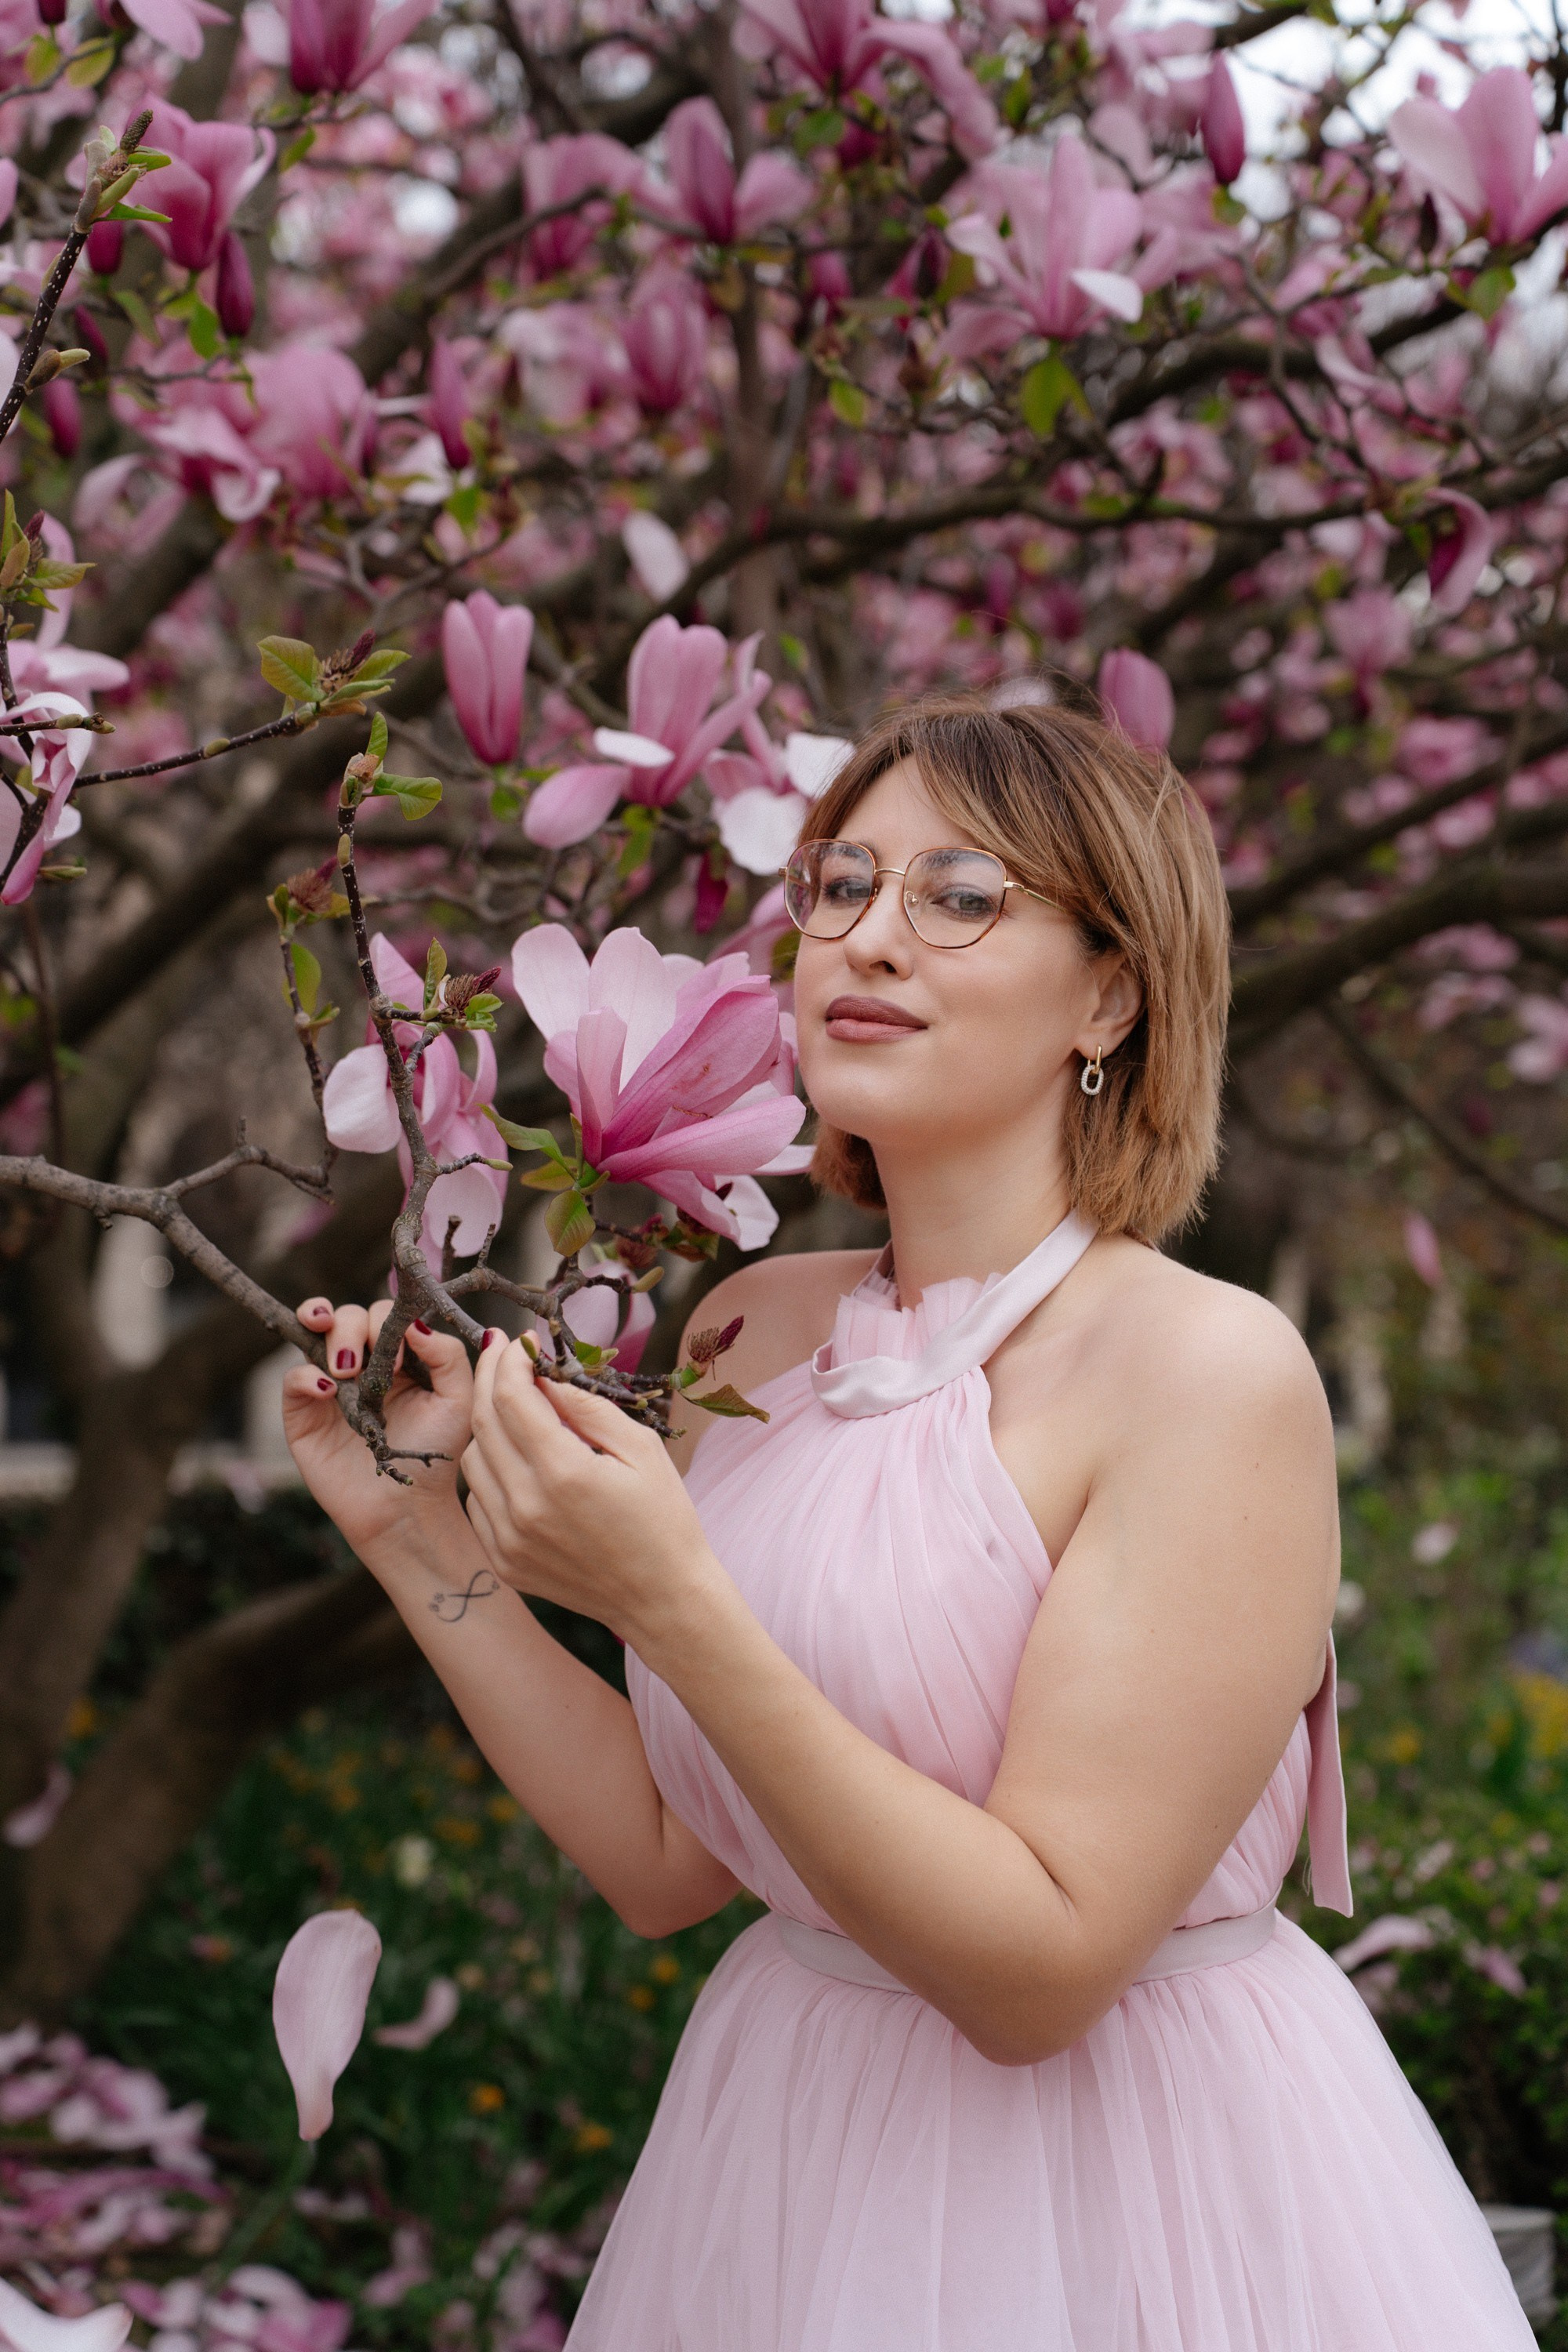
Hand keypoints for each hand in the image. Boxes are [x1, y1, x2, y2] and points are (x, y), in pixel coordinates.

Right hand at [283, 1301, 472, 1559]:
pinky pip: (293, 1378)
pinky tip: (328, 1390)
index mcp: (400, 1355)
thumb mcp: (458, 1400)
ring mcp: (330, 1384)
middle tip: (362, 1361)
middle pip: (349, 1316)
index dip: (389, 1321)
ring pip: (316, 1334)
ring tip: (344, 1367)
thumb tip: (415, 1322)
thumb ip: (448, 1355)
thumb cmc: (434, 1453)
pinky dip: (306, 1376)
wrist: (404, 1506)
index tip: (403, 1355)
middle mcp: (363, 1363)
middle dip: (353, 1326)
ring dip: (327, 1336)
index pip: (386, 1314)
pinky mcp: (303, 1412)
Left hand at [462, 1334, 719, 1647]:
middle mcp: (525, 1508)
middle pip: (482, 1423)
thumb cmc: (664, 1519)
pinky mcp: (503, 1561)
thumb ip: (586, 1406)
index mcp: (564, 1474)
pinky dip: (489, 1471)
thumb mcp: (641, 1448)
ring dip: (487, 1425)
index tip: (517, 1341)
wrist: (664, 1600)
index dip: (508, 1361)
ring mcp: (508, 1539)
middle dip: (489, 1379)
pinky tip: (520, 1462)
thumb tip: (543, 1369)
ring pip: (472, 1460)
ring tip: (518, 1411)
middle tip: (501, 1354)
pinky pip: (477, 1499)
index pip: (511, 1397)